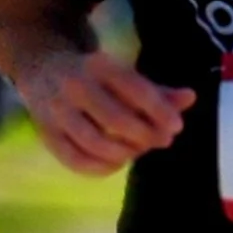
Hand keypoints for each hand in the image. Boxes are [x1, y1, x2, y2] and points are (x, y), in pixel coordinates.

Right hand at [22, 46, 194, 175]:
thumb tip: (191, 98)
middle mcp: (75, 86)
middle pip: (116, 119)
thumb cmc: (94, 75)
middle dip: (145, 135)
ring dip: (125, 152)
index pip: (135, 90)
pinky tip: (117, 161)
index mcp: (99, 65)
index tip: (176, 126)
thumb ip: (157, 89)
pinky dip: (101, 167)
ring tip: (139, 149)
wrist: (42, 68)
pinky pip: (76, 161)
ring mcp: (57, 112)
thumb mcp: (123, 74)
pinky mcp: (47, 134)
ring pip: (95, 143)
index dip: (159, 111)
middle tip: (163, 140)